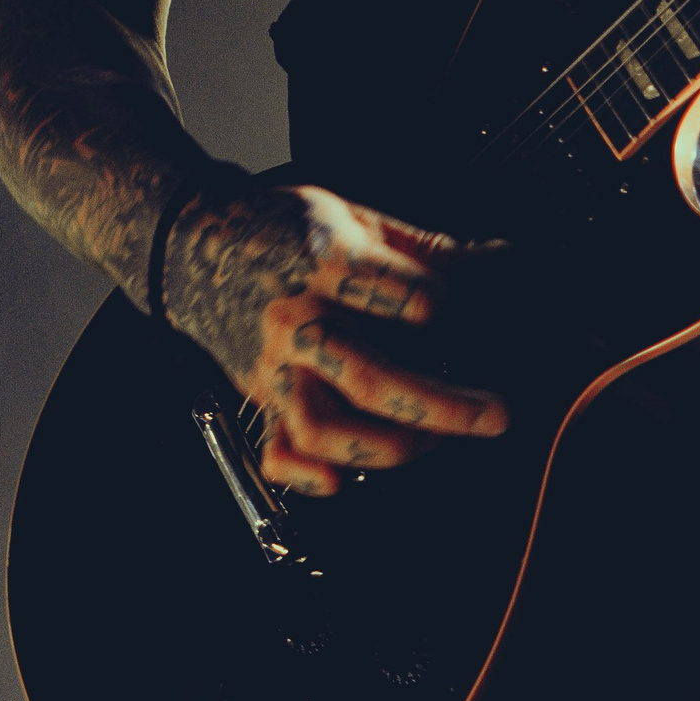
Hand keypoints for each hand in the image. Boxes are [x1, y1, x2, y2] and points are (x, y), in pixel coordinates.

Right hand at [164, 180, 507, 494]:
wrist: (195, 245)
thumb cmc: (287, 230)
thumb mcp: (355, 218)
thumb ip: (426, 250)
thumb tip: (503, 260)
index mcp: (325, 263)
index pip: (394, 292)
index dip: (439, 303)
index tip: (461, 309)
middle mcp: (298, 320)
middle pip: (370, 377)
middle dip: (441, 405)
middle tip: (497, 415)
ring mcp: (275, 366)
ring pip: (324, 427)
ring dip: (385, 446)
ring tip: (434, 442)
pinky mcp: (259, 397)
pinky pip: (277, 451)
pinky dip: (307, 476)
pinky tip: (344, 482)